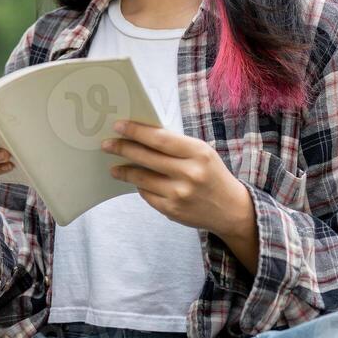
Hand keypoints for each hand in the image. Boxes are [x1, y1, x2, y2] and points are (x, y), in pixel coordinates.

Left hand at [102, 120, 253, 237]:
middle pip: (146, 157)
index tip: (118, 126)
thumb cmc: (211, 174)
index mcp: (198, 153)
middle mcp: (189, 173)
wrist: (231, 209)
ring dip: (124, 170)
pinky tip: (136, 181)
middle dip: (122, 148)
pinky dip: (140, 186)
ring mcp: (179, 194)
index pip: (160, 138)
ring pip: (141, 178)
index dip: (136, 131)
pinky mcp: (171, 210)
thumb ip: (175, 146)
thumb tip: (140, 136)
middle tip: (107, 144)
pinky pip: (146, 194)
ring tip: (114, 167)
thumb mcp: (202, 153)